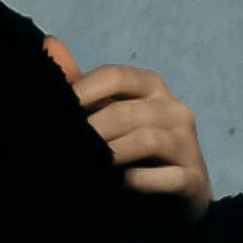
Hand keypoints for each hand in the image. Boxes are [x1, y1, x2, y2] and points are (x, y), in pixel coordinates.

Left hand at [45, 41, 213, 213]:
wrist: (172, 198)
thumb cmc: (131, 152)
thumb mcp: (105, 116)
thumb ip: (80, 85)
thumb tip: (49, 43)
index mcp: (152, 87)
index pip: (115, 76)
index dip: (82, 92)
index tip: (56, 112)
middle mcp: (174, 109)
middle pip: (125, 112)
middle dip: (91, 131)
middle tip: (65, 147)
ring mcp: (188, 144)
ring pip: (147, 140)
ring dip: (111, 154)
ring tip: (88, 166)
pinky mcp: (193, 179)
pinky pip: (166, 177)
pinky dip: (138, 181)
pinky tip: (119, 186)